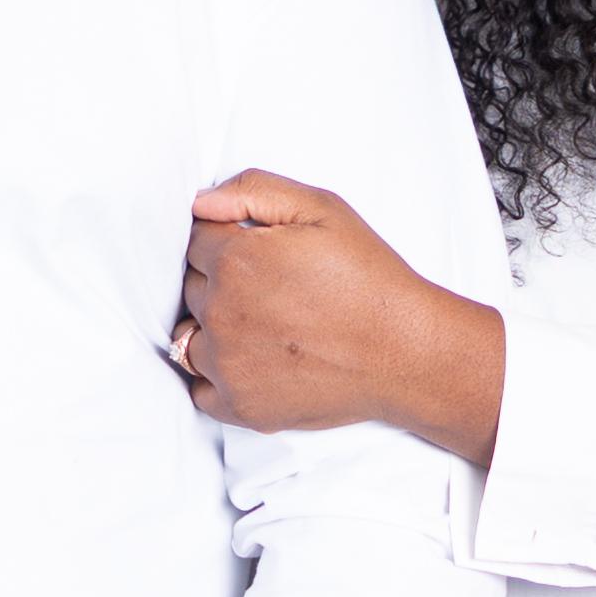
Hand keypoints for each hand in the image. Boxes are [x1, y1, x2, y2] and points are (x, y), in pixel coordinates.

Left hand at [170, 172, 506, 457]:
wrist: (406, 351)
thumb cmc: (369, 278)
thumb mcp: (322, 208)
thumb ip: (254, 190)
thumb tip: (200, 201)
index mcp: (235, 260)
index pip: (197, 240)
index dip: (230, 242)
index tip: (261, 254)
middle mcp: (221, 313)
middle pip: (193, 287)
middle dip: (222, 282)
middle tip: (274, 289)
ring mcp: (227, 364)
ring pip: (190, 336)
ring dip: (215, 329)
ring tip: (265, 326)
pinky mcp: (239, 406)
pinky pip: (200, 388)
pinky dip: (218, 376)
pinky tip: (253, 362)